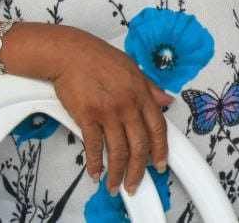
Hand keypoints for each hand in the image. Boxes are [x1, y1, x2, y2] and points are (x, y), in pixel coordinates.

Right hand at [48, 31, 172, 195]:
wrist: (71, 53)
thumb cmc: (99, 59)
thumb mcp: (133, 69)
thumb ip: (151, 87)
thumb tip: (168, 99)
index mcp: (142, 93)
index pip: (158, 128)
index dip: (161, 150)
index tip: (160, 164)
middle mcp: (128, 105)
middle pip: (139, 145)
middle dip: (139, 170)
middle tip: (136, 184)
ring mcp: (108, 112)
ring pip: (118, 151)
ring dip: (117, 173)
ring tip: (115, 185)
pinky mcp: (87, 116)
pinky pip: (94, 146)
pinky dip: (95, 163)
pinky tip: (96, 172)